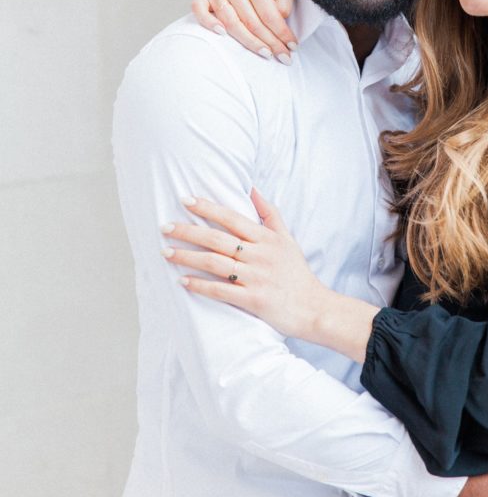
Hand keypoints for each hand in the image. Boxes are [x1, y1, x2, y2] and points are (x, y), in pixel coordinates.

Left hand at [162, 191, 327, 338]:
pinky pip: (220, 290)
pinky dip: (200, 285)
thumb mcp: (288, 239)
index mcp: (266, 238)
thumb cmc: (297, 274)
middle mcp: (260, 255)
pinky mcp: (253, 300)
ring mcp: (256, 277)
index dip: (207, 208)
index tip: (185, 200)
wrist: (315, 308)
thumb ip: (270, 213)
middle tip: (164, 227)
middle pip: (217, 239)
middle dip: (188, 231)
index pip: (232, 218)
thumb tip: (252, 188)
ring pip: (214, 263)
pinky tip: (182, 281)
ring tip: (166, 253)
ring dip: (187, 257)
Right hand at [191, 0, 296, 61]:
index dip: (281, 32)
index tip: (292, 46)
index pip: (268, 13)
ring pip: (230, 22)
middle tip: (284, 57)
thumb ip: (284, 0)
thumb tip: (278, 22)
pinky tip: (222, 35)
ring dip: (249, 42)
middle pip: (250, 22)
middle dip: (269, 42)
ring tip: (266, 54)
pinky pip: (199, 10)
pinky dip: (208, 23)